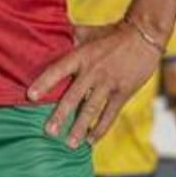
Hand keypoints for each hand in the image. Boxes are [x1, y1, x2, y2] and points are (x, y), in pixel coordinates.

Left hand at [27, 21, 160, 148]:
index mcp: (81, 56)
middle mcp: (93, 71)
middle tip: (49, 132)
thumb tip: (49, 35)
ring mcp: (108, 83)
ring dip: (80, 127)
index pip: (58, 70)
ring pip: (92, 109)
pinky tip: (91, 140)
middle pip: (74, 96)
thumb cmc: (113, 33)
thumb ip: (70, 38)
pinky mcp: (123, 92)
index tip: (31, 96)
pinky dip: (101, 128)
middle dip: (60, 115)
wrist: (145, 35)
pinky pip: (110, 114)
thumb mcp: (89, 32)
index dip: (44, 82)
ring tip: (70, 144)